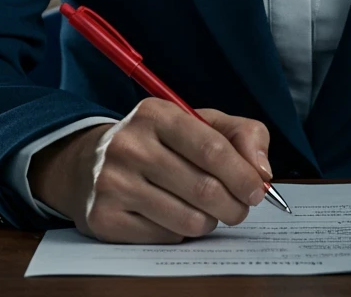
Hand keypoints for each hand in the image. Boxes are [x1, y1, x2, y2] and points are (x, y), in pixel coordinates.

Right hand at [27, 98, 272, 241]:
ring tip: (208, 211)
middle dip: (234, 205)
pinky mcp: (104, 218)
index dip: (242, 173)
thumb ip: (241, 134)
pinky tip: (175, 215)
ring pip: (187, 218)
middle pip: (203, 188)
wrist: (88, 164)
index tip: (259, 189)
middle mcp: (129, 145)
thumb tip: (262, 170)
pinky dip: (182, 231)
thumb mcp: (198, 123)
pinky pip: (165, 236)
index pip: (210, 147)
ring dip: (210, 221)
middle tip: (240, 209)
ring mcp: (112, 183)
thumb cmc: (158, 142)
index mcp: (155, 113)